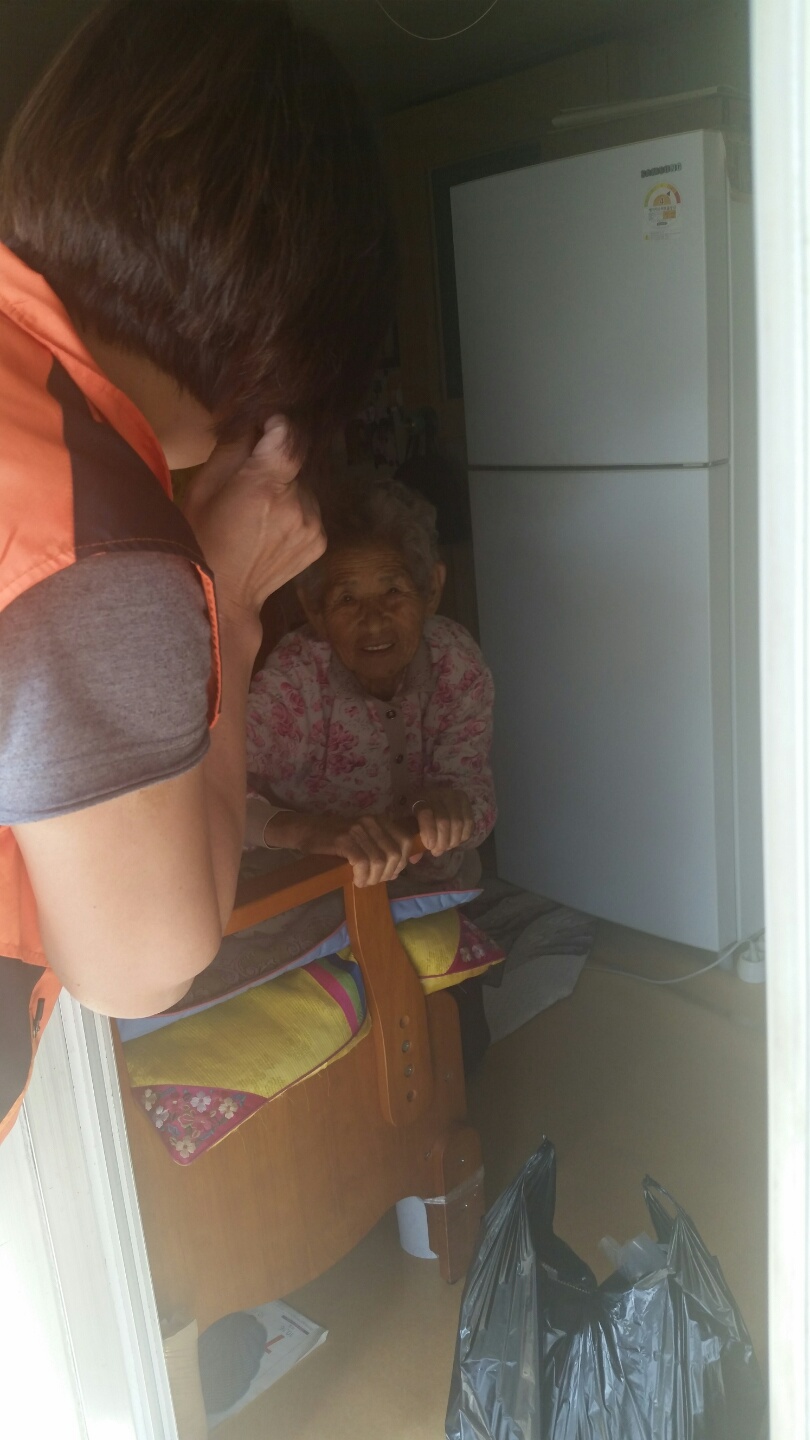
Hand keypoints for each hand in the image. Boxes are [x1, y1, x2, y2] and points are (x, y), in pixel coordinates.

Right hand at [182, 419, 324, 618]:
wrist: (223, 597)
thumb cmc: (202, 539)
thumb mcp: (203, 487)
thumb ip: (233, 448)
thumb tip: (254, 421)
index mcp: (264, 486)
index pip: (289, 436)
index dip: (277, 427)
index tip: (264, 431)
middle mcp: (297, 504)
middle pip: (294, 464)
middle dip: (274, 467)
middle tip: (248, 488)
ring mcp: (313, 524)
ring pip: (303, 488)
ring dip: (285, 491)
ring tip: (258, 516)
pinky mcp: (320, 541)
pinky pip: (309, 510)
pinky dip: (294, 513)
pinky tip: (270, 531)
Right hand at [288, 812, 416, 887]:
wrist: (306, 830)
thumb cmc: (336, 838)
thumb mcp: (365, 837)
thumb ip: (385, 846)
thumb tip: (406, 864)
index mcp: (380, 820)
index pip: (405, 841)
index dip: (402, 861)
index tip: (390, 873)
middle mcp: (371, 822)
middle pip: (394, 854)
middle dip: (388, 873)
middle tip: (375, 880)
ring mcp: (357, 830)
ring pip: (379, 860)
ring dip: (374, 877)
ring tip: (365, 882)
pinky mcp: (343, 840)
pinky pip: (362, 863)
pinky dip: (362, 876)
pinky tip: (357, 880)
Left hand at [411, 788, 473, 856]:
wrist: (431, 799)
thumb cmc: (417, 816)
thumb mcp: (411, 825)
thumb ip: (412, 840)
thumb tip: (415, 859)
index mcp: (419, 797)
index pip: (425, 813)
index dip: (429, 832)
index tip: (429, 846)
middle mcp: (437, 793)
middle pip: (444, 822)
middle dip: (442, 842)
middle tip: (437, 851)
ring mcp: (453, 795)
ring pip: (458, 823)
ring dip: (453, 841)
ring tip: (446, 847)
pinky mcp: (465, 800)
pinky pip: (469, 822)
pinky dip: (463, 835)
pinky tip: (456, 840)